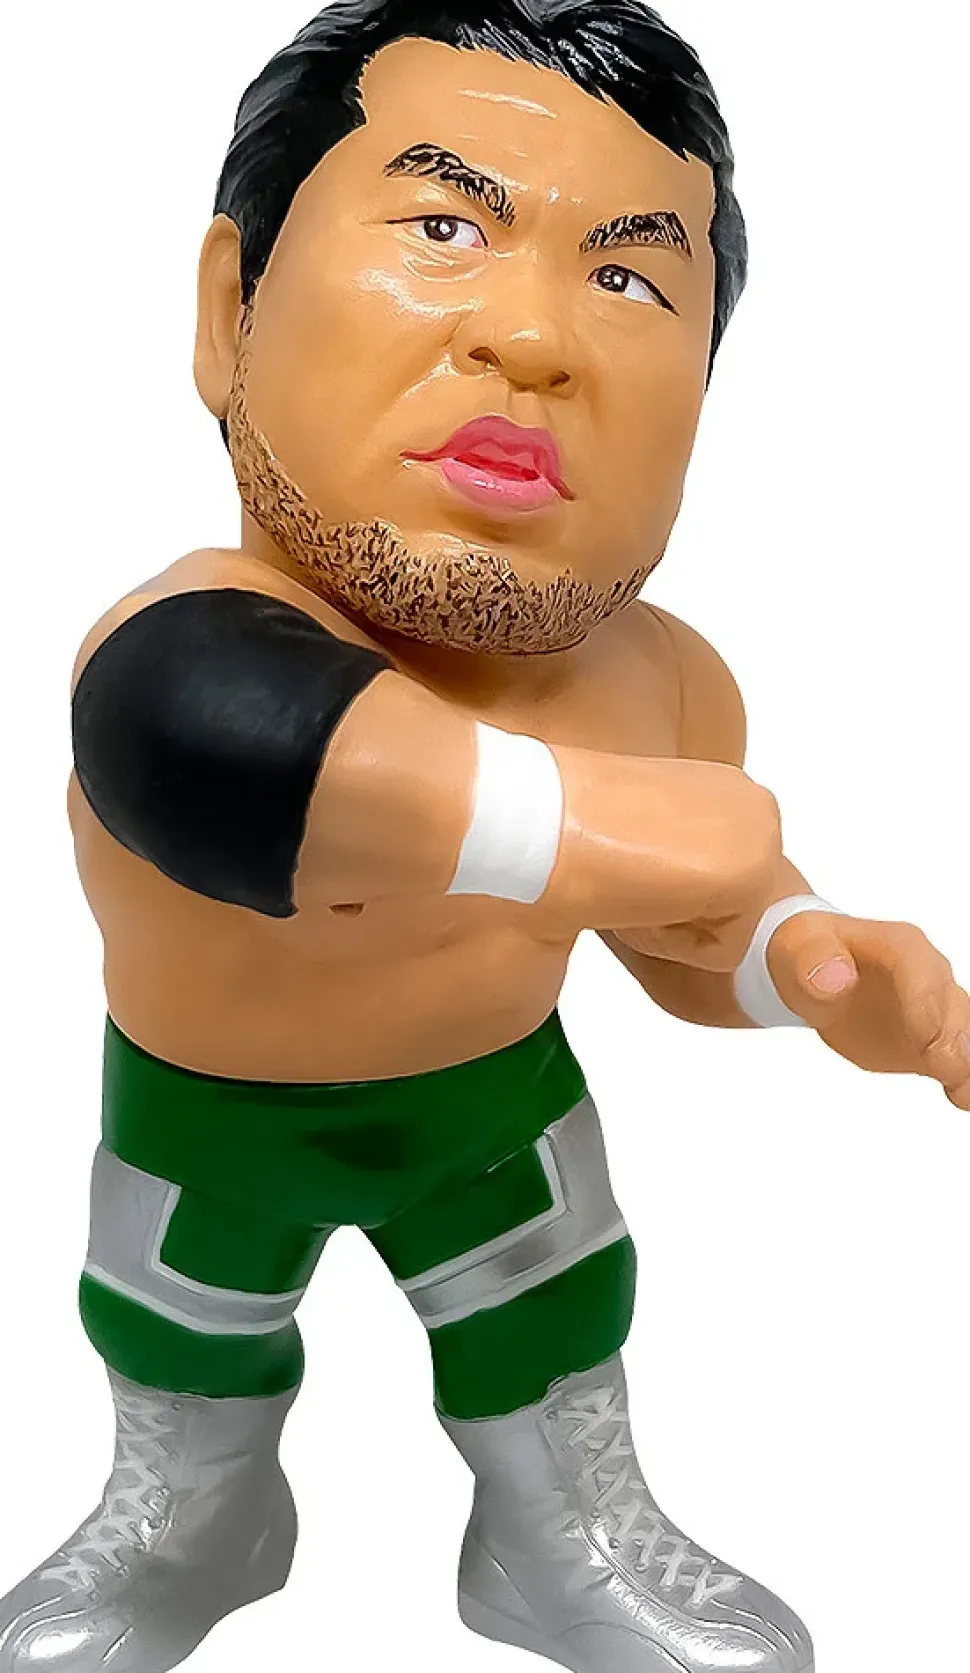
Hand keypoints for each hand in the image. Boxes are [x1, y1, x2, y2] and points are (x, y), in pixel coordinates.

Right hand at [570, 756, 783, 967]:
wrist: (546, 821)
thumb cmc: (572, 823)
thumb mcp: (644, 828)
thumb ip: (679, 848)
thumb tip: (682, 882)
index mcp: (730, 790)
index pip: (722, 881)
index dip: (668, 888)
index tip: (631, 859)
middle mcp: (757, 805)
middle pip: (733, 908)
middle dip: (679, 910)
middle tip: (631, 875)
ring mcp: (761, 840)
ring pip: (728, 931)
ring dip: (673, 925)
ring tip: (634, 883)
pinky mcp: (752, 879)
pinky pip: (722, 954)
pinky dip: (674, 942)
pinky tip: (642, 897)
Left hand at [766, 914, 969, 1108]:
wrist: (817, 974)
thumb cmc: (809, 955)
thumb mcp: (799, 947)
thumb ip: (814, 959)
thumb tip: (832, 978)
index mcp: (899, 946)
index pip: (920, 968)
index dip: (926, 1002)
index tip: (925, 1037)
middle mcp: (929, 975)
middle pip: (952, 1005)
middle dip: (955, 1037)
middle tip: (951, 1068)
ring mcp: (936, 1010)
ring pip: (961, 1033)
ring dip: (964, 1061)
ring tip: (963, 1091)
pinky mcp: (932, 1043)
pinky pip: (956, 1060)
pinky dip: (961, 1078)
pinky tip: (962, 1097)